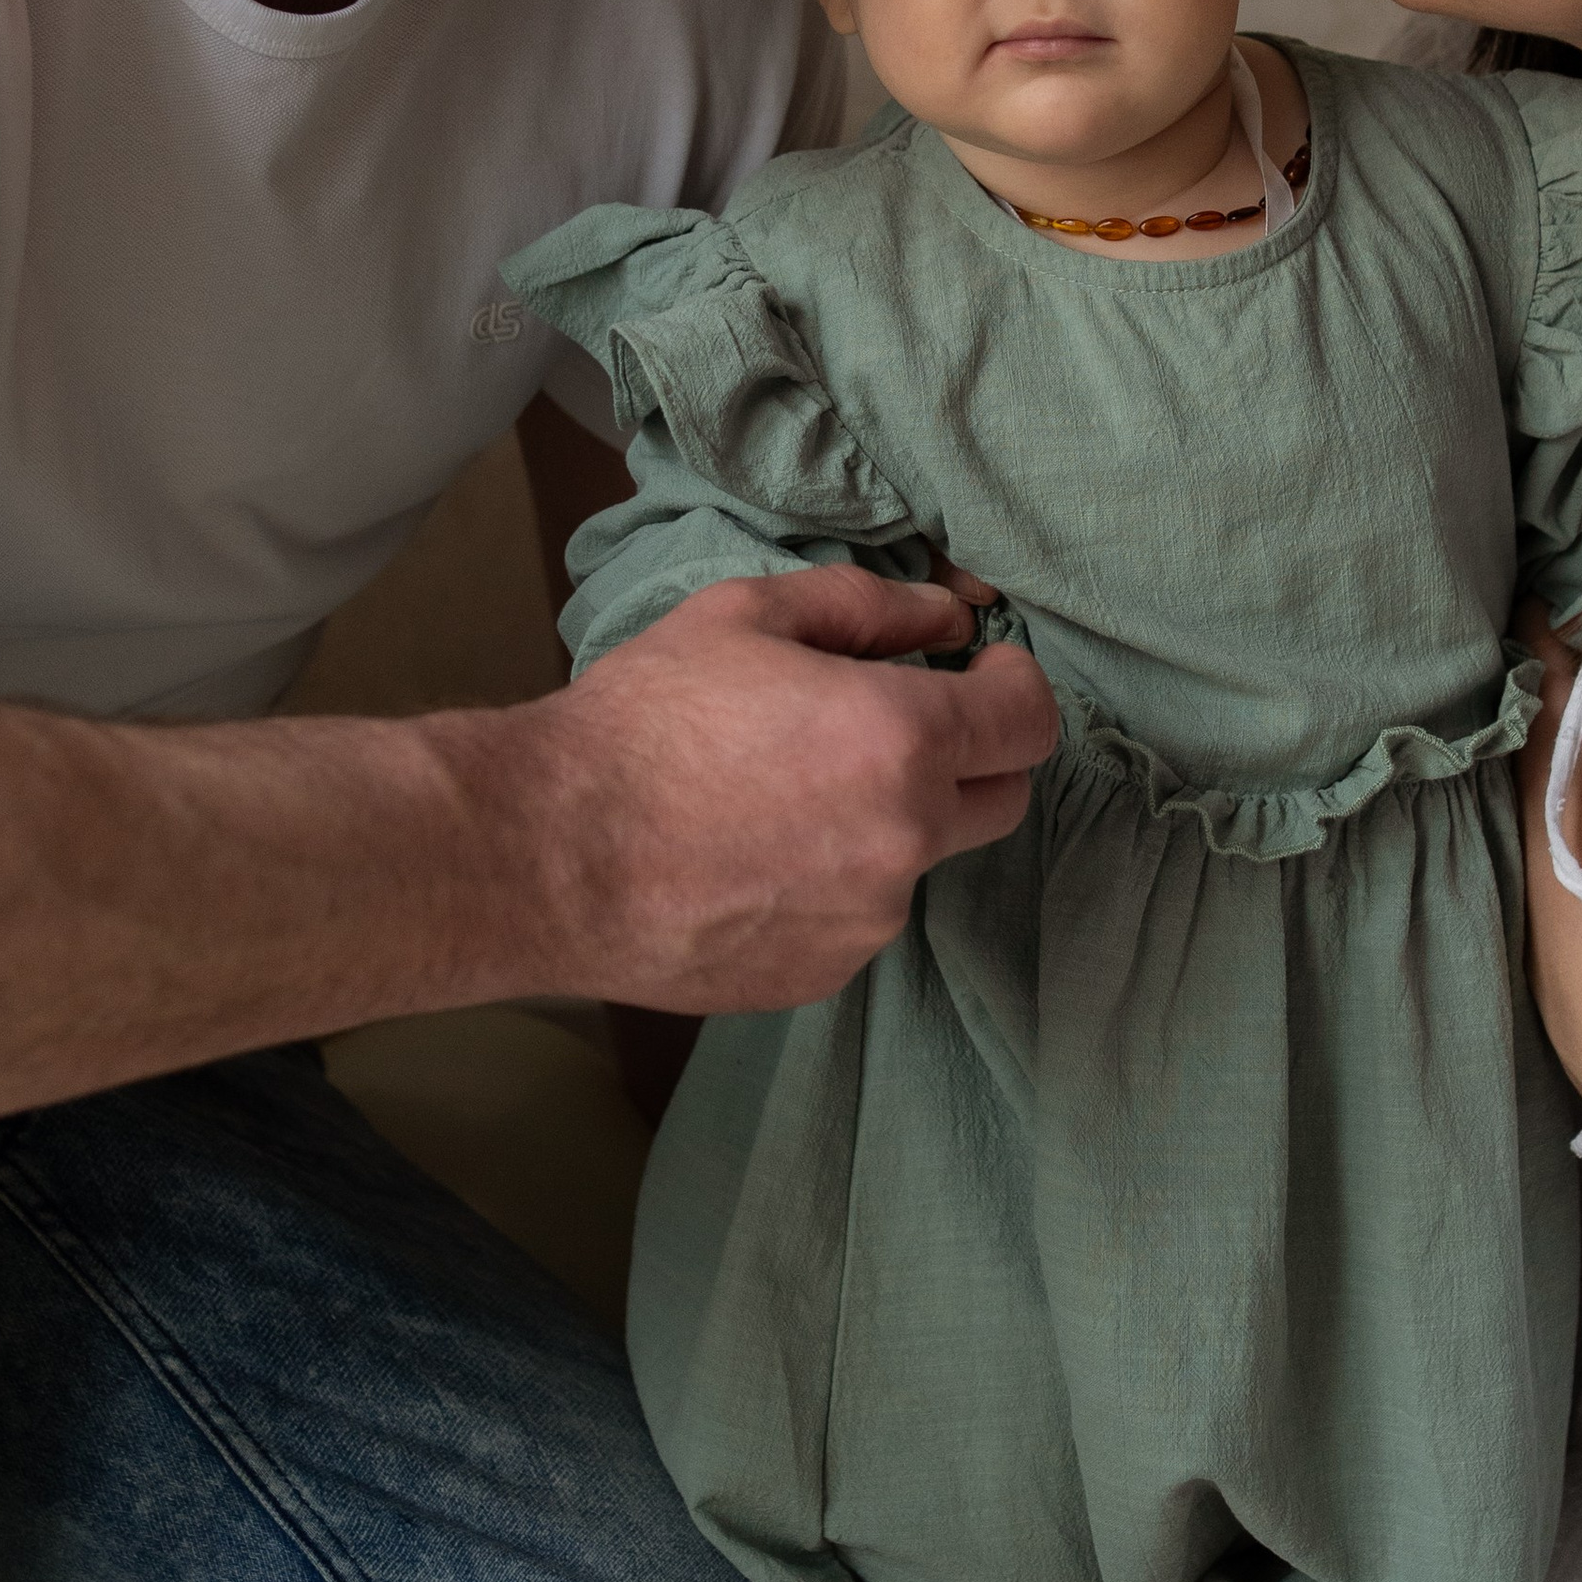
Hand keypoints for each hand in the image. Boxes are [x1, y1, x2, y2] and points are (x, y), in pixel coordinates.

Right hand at [516, 563, 1055, 1015]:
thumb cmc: (643, 723)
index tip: (986, 668)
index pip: (1030, 722)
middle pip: (1002, 800)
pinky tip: (754, 851)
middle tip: (896, 721)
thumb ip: (870, 607)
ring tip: (784, 790)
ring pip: (920, 858)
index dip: (1018, 684)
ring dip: (889, 820)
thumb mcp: (750, 616)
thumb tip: (949, 617)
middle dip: (973, 754)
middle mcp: (905, 841)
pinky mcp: (824, 973)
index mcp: (901, 742)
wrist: (551, 856)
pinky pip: (861, 914)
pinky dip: (835, 879)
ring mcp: (868, 921)